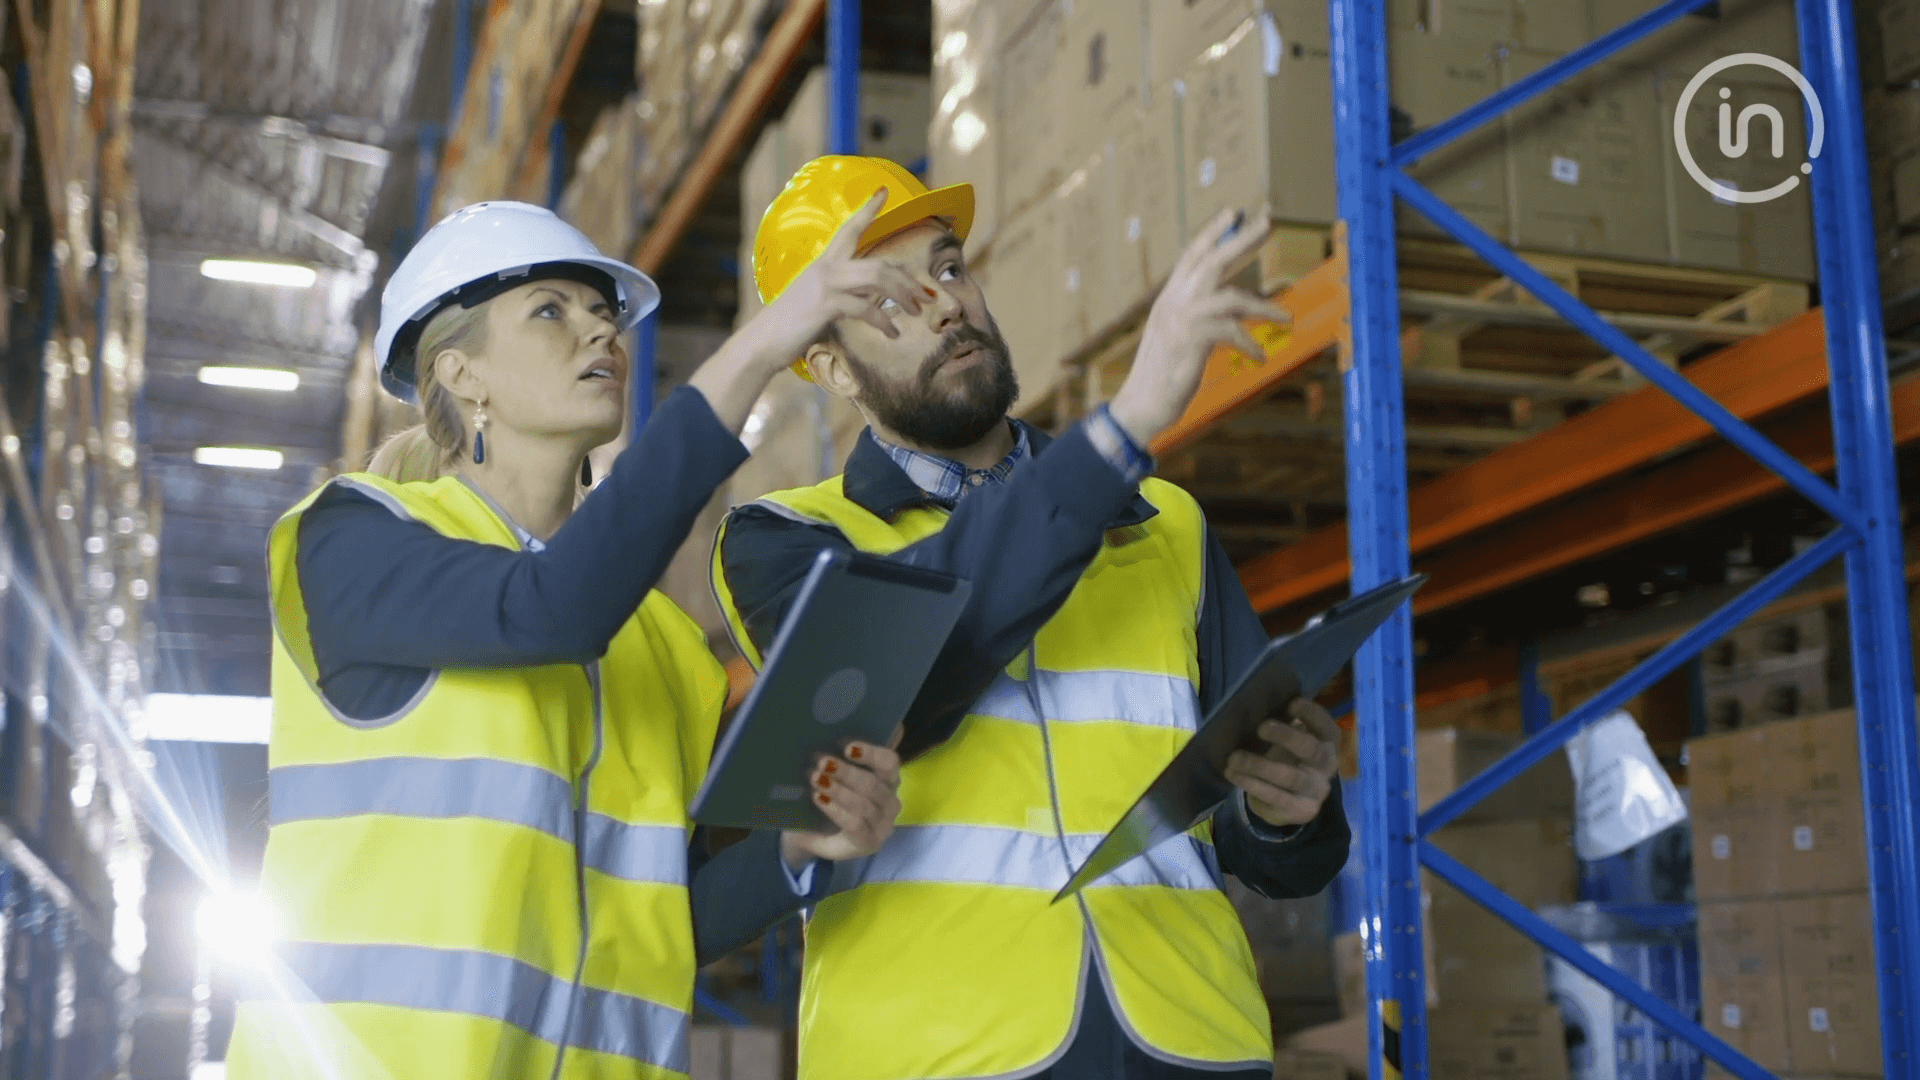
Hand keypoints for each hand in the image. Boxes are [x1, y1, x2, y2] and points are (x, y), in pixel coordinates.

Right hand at [745, 189, 933, 366]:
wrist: (762, 342)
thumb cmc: (789, 326)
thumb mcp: (817, 301)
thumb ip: (841, 293)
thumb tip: (870, 298)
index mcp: (823, 263)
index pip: (849, 229)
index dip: (868, 209)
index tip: (883, 191)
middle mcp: (825, 268)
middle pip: (879, 263)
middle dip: (908, 279)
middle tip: (927, 296)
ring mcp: (826, 284)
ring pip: (877, 278)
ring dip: (903, 295)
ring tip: (916, 311)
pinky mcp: (826, 304)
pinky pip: (866, 308)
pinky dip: (884, 322)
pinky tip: (893, 334)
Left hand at [779, 739, 903, 869]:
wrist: (812, 834)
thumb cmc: (830, 798)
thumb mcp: (836, 776)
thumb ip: (843, 756)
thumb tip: (840, 727)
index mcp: (889, 781)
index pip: (890, 762)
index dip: (872, 753)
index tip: (848, 747)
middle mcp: (891, 802)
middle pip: (874, 784)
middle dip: (847, 772)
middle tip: (822, 762)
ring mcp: (883, 826)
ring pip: (864, 805)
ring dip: (839, 790)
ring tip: (816, 780)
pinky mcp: (870, 843)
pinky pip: (855, 824)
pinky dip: (836, 810)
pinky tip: (820, 799)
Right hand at [1109, 208, 1290, 445]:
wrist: (1141, 405)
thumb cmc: (1162, 374)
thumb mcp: (1176, 336)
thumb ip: (1196, 313)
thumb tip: (1230, 300)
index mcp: (1169, 298)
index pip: (1192, 255)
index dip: (1213, 233)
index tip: (1234, 213)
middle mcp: (1173, 302)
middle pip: (1212, 260)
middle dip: (1243, 239)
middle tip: (1268, 221)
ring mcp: (1181, 320)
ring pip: (1232, 296)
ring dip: (1264, 306)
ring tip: (1286, 318)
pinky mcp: (1192, 341)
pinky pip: (1233, 332)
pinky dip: (1250, 345)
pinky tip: (1260, 359)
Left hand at [1225, 697, 1340, 828]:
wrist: (1291, 801)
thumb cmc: (1288, 758)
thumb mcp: (1290, 741)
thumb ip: (1283, 726)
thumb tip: (1254, 709)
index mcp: (1328, 742)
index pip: (1326, 726)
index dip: (1312, 714)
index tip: (1291, 703)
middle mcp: (1327, 766)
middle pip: (1311, 749)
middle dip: (1287, 736)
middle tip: (1261, 727)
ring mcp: (1316, 790)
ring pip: (1290, 777)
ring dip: (1258, 765)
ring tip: (1234, 758)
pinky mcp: (1301, 809)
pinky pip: (1275, 796)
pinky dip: (1252, 784)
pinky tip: (1233, 774)